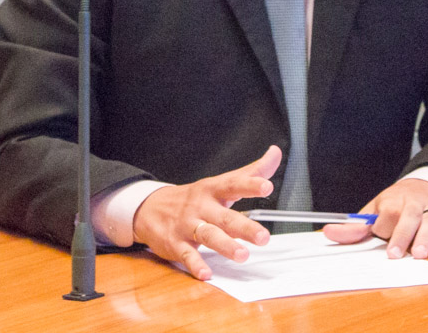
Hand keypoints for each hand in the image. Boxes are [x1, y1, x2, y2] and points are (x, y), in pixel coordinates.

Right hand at [132, 145, 280, 279]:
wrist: (151, 208)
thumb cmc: (195, 197)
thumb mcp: (221, 182)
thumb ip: (251, 172)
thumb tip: (276, 153)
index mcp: (213, 190)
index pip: (233, 185)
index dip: (250, 185)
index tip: (267, 187)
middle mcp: (201, 206)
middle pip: (224, 217)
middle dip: (244, 227)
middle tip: (263, 237)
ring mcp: (187, 225)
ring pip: (207, 235)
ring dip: (225, 246)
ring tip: (241, 255)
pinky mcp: (175, 243)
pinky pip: (186, 255)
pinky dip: (196, 264)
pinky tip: (206, 273)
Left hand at [321, 178, 427, 258]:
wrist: (424, 184)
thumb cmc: (395, 203)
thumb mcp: (373, 210)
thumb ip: (354, 226)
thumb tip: (328, 233)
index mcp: (392, 201)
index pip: (387, 213)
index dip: (383, 226)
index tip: (378, 236)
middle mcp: (413, 203)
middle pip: (408, 216)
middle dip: (401, 235)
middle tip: (394, 255)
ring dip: (425, 238)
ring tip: (419, 255)